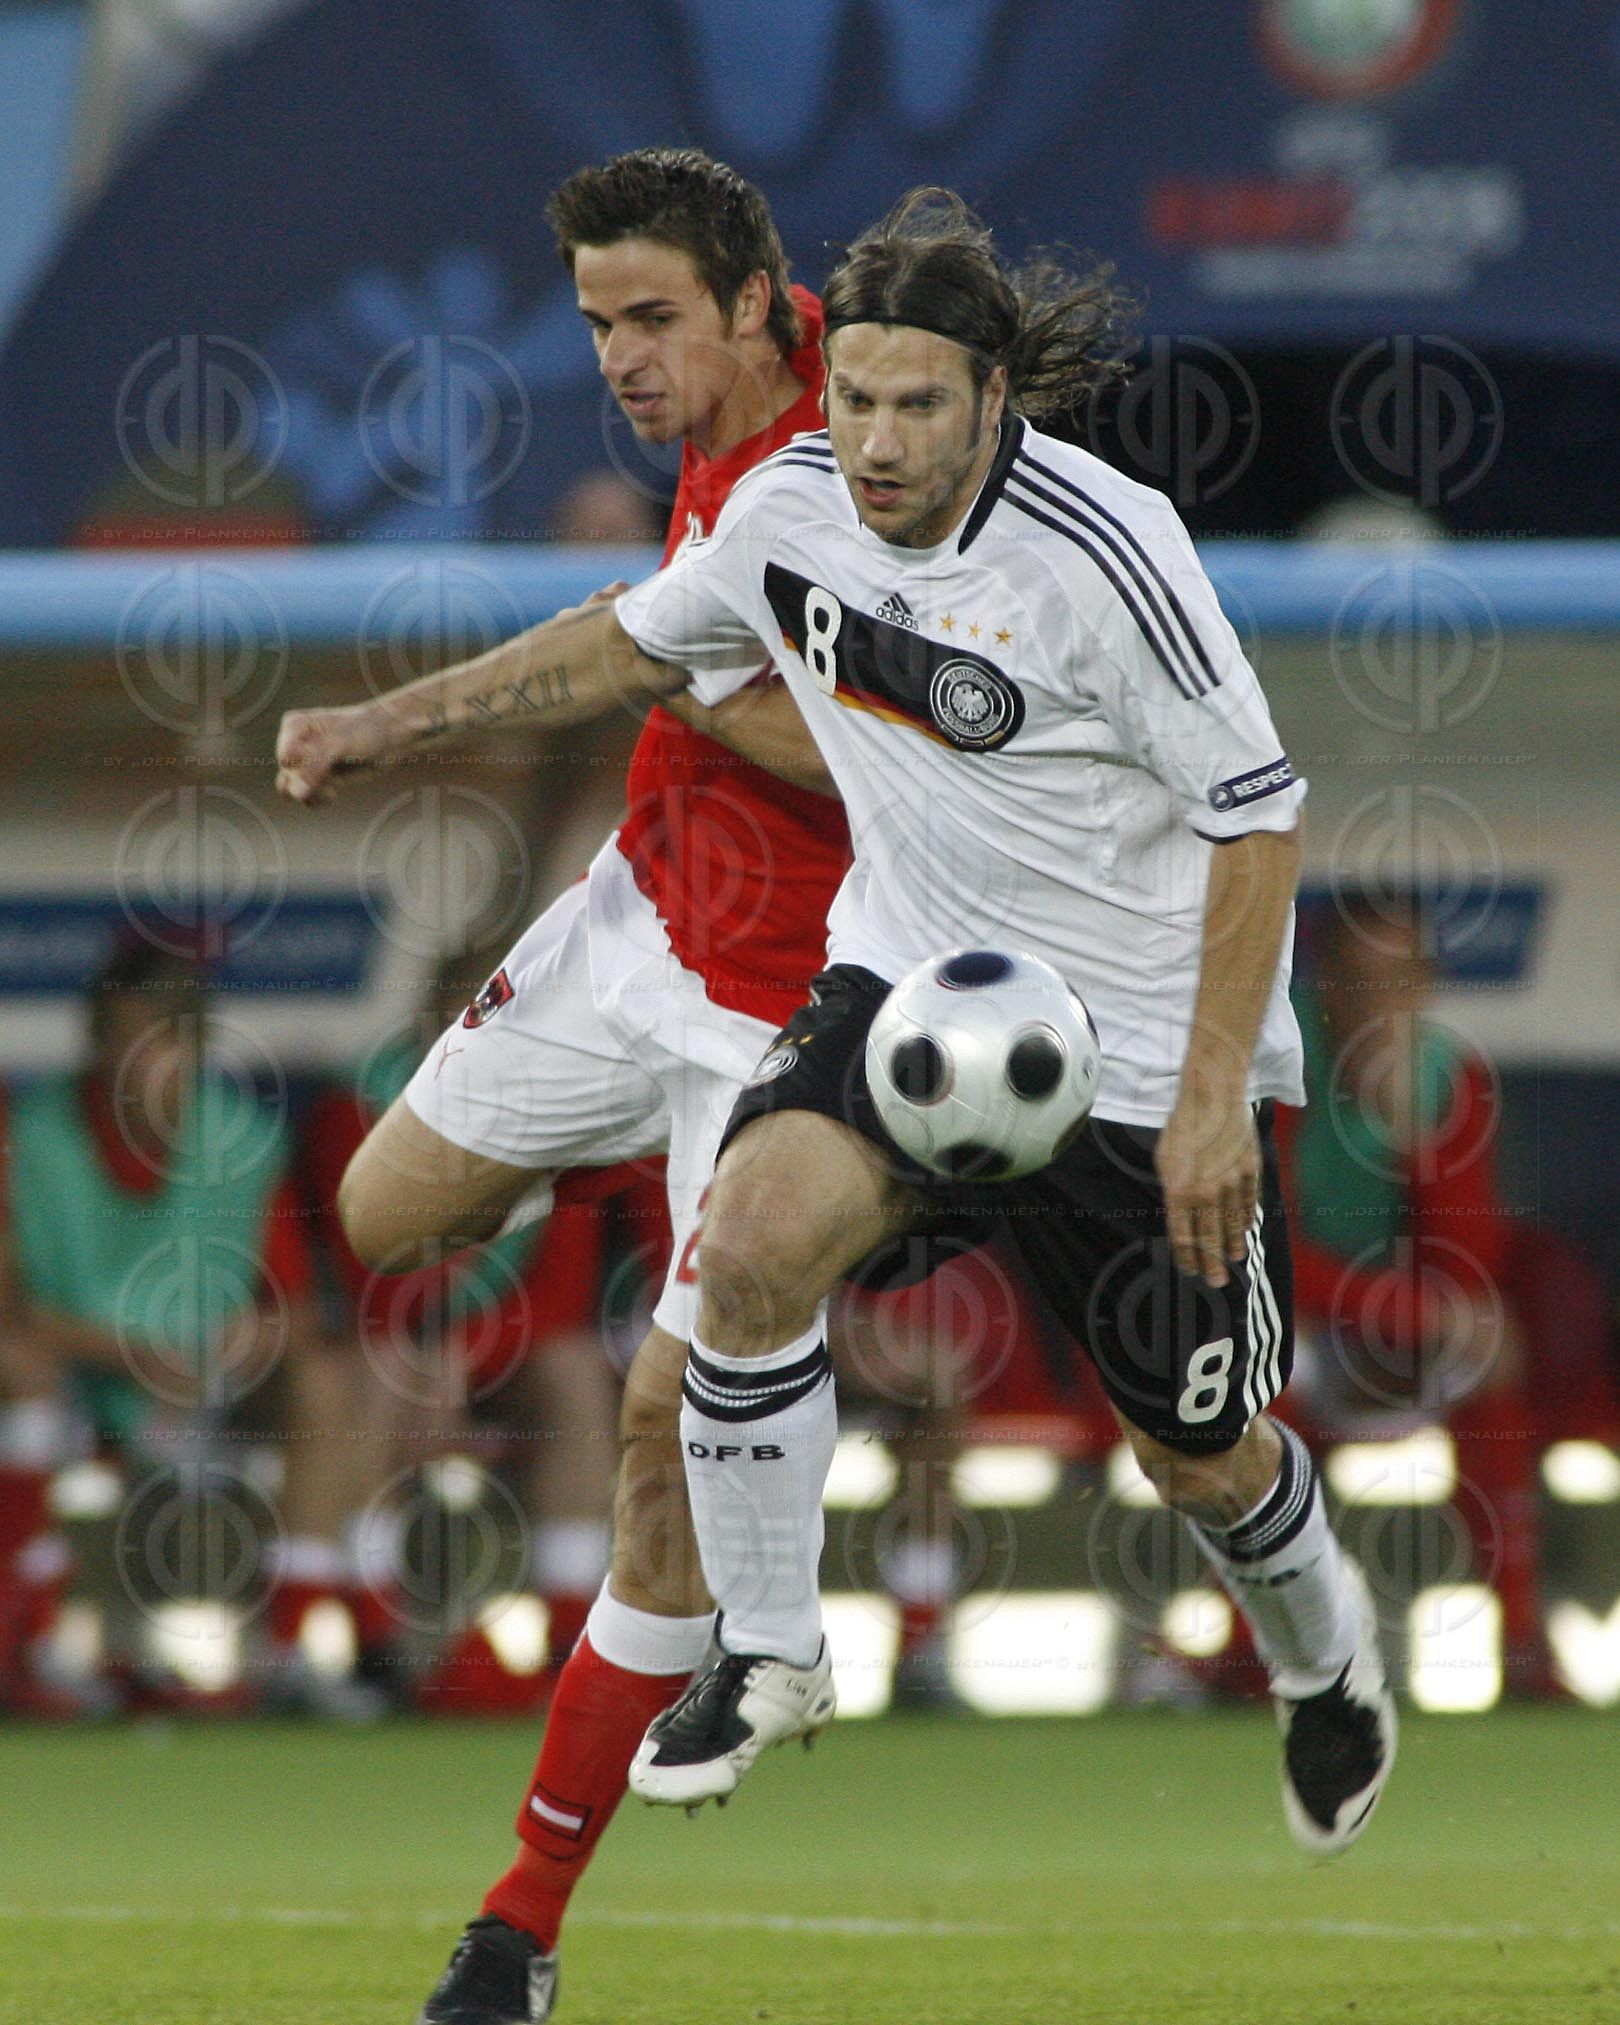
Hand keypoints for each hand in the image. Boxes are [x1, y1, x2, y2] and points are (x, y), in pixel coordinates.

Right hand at [275, 701, 392, 804]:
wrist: (388, 739)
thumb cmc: (364, 732)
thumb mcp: (340, 744)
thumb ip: (316, 766)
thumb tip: (297, 794)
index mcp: (294, 726)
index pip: (286, 758)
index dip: (305, 768)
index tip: (327, 762)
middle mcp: (294, 743)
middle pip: (288, 776)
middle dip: (311, 782)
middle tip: (333, 776)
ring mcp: (305, 762)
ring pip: (291, 789)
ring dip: (311, 794)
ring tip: (331, 791)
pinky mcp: (317, 778)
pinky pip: (305, 797)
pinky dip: (316, 799)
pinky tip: (333, 794)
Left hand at [1156, 1077, 1259, 1287]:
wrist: (1213, 1097)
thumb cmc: (1182, 1127)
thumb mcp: (1164, 1160)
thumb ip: (1173, 1191)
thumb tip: (1181, 1216)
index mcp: (1179, 1190)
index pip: (1183, 1235)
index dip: (1187, 1257)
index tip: (1190, 1271)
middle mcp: (1206, 1192)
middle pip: (1210, 1237)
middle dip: (1212, 1263)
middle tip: (1216, 1283)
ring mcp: (1232, 1183)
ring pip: (1233, 1223)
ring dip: (1233, 1244)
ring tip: (1234, 1259)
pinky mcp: (1251, 1172)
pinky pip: (1249, 1203)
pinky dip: (1247, 1219)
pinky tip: (1246, 1229)